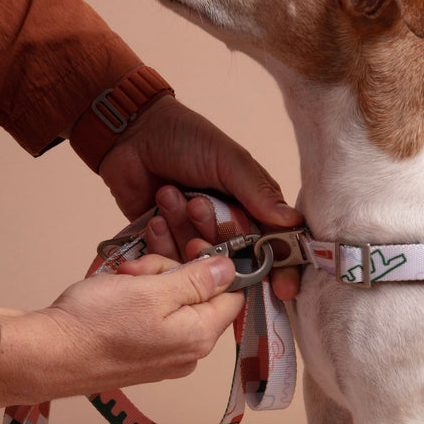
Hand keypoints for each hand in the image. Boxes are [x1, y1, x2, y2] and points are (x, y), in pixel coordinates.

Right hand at [0, 254, 242, 407]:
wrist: (45, 355)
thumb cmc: (96, 323)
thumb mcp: (154, 290)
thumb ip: (198, 280)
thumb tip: (229, 271)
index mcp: (200, 336)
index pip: (232, 295)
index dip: (215, 265)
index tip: (191, 244)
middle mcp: (188, 352)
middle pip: (199, 294)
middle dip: (172, 268)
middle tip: (142, 264)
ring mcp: (163, 355)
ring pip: (172, 300)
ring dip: (150, 278)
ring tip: (122, 275)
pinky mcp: (140, 353)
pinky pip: (151, 315)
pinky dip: (137, 295)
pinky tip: (116, 286)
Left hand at [99, 96, 303, 298]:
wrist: (130, 134)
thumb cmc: (184, 138)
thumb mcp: (227, 160)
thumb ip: (258, 193)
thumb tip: (293, 223)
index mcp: (251, 205)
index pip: (274, 244)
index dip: (281, 268)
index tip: (283, 289)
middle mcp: (227, 226)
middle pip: (235, 259)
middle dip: (216, 241)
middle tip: (197, 210)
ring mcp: (195, 236)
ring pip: (200, 261)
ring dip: (185, 233)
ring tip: (170, 196)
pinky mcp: (165, 244)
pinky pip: (170, 261)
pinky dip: (163, 243)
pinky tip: (156, 216)